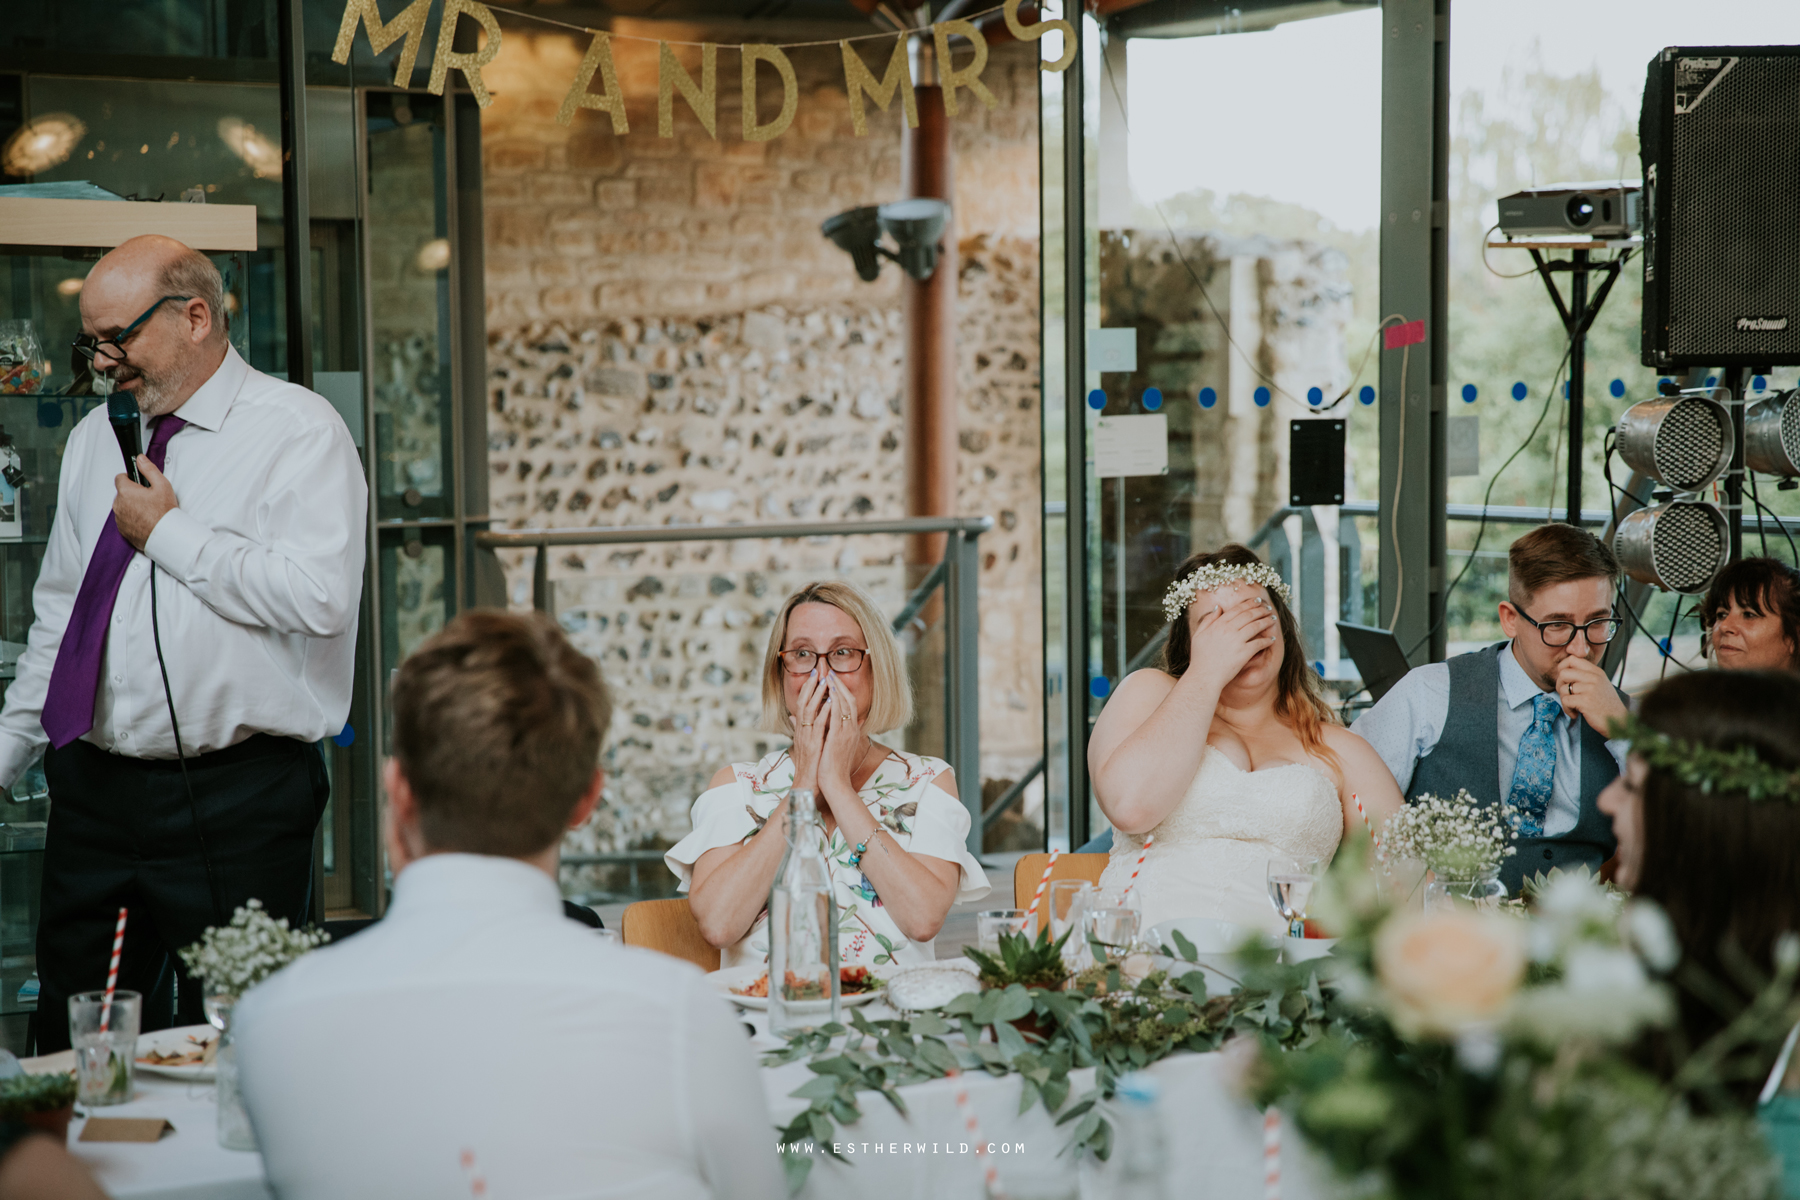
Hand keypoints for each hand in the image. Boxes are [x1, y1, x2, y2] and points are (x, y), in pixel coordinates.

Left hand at [113, 456, 176, 550]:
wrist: (166, 536)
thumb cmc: (164, 513)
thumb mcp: (162, 485)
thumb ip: (149, 469)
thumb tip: (140, 459)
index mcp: (126, 491)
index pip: (120, 478)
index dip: (130, 479)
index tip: (139, 483)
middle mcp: (119, 505)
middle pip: (121, 493)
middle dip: (132, 494)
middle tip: (148, 498)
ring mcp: (119, 518)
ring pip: (122, 507)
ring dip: (131, 507)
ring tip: (148, 511)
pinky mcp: (122, 530)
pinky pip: (124, 520)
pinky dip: (132, 519)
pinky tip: (145, 520)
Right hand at [788, 668, 829, 790]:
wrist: (808, 783)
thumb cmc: (810, 764)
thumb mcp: (805, 743)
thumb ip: (801, 728)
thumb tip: (793, 716)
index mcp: (801, 729)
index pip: (802, 704)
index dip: (808, 689)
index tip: (814, 675)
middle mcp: (801, 730)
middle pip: (803, 702)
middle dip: (811, 686)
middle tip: (818, 670)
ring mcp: (806, 737)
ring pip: (809, 711)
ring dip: (817, 695)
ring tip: (825, 681)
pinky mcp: (813, 744)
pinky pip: (818, 725)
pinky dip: (824, 712)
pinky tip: (831, 703)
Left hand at [816, 673, 866, 800]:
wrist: (835, 782)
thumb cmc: (833, 766)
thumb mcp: (834, 746)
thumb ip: (832, 732)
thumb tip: (826, 723)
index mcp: (851, 731)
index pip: (849, 706)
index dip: (842, 692)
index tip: (833, 680)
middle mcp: (851, 730)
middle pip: (849, 701)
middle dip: (839, 686)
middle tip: (831, 673)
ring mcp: (846, 733)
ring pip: (845, 706)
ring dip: (837, 690)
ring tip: (828, 677)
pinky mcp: (838, 738)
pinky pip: (838, 717)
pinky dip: (835, 704)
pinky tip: (829, 695)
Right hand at [1188, 593, 1277, 686]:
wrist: (1204, 676)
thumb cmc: (1200, 658)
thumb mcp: (1198, 635)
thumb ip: (1208, 619)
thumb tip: (1218, 607)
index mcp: (1218, 624)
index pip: (1237, 609)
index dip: (1250, 604)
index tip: (1257, 601)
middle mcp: (1228, 630)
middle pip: (1249, 615)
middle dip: (1261, 610)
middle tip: (1268, 608)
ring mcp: (1237, 641)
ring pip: (1256, 626)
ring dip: (1267, 621)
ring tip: (1273, 619)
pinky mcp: (1244, 653)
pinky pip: (1259, 643)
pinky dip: (1267, 640)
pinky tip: (1271, 639)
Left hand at [1551, 656, 1627, 736]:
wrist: (1620, 722)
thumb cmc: (1606, 705)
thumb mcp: (1599, 684)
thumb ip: (1585, 676)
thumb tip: (1562, 670)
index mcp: (1596, 671)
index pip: (1572, 659)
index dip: (1562, 668)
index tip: (1564, 680)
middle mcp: (1594, 677)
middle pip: (1563, 673)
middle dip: (1559, 685)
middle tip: (1567, 695)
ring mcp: (1590, 689)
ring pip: (1562, 688)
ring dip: (1564, 700)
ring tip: (1574, 706)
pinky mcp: (1586, 701)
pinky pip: (1565, 701)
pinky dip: (1567, 709)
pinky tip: (1575, 713)